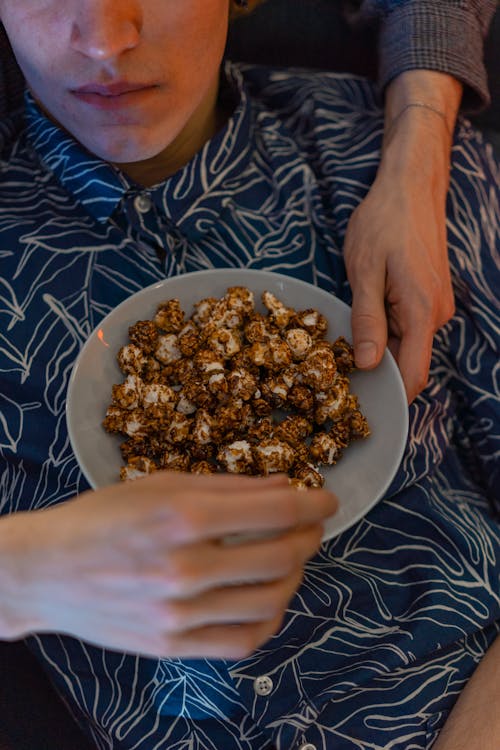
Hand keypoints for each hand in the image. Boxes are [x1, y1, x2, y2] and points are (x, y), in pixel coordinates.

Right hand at [0, 472, 336, 659]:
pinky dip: (270, 618)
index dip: (313, 502)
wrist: (47, 571)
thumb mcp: (161, 484)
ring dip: (295, 574)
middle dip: (310, 535)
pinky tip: (269, 597)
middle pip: (280, 554)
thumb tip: (284, 485)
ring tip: (291, 557)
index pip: (275, 510)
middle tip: (311, 525)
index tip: (326, 499)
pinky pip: (243, 641)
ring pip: (270, 599)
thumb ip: (228, 486)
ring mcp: (180, 612)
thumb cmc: (102, 518)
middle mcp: (185, 566)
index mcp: (183, 516)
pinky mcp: (173, 645)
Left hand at [344, 71, 459, 402]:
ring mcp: (435, 305)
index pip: (413, 375)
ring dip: (381, 350)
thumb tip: (368, 363)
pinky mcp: (429, 296)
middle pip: (410, 363)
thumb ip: (367, 320)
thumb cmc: (384, 221)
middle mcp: (435, 315)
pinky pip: (409, 327)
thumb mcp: (365, 271)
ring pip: (408, 345)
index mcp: (420, 312)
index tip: (360, 403)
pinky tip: (365, 323)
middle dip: (379, 373)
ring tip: (347, 345)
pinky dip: (388, 333)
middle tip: (339, 374)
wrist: (411, 185)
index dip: (390, 396)